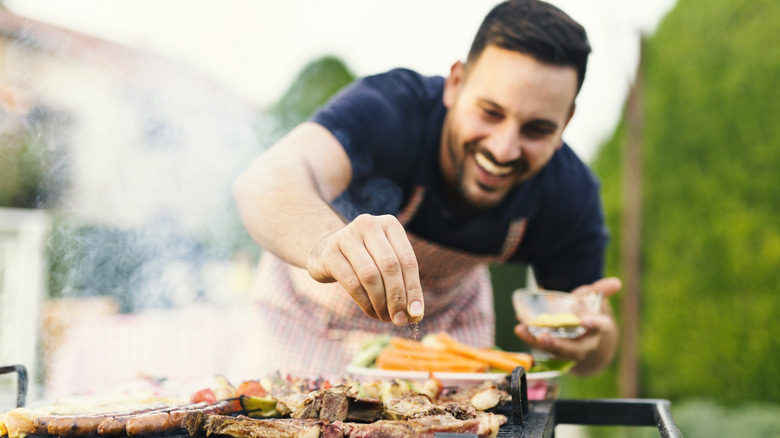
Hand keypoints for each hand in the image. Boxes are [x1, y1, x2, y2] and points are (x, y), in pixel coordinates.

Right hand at [306, 214, 424, 324]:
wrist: (325, 250)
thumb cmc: (365, 259)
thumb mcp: (385, 262)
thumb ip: (402, 282)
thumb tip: (415, 313)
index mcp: (389, 224)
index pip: (407, 260)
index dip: (413, 289)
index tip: (416, 313)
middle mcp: (369, 224)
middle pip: (390, 267)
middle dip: (397, 297)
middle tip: (399, 319)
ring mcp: (346, 236)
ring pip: (371, 276)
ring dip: (380, 302)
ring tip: (385, 317)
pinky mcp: (329, 253)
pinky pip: (352, 283)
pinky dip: (365, 302)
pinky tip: (371, 311)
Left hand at [514, 277, 620, 374]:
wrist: (583, 334)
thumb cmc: (588, 312)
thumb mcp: (594, 300)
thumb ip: (600, 290)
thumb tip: (616, 282)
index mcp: (599, 329)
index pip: (600, 327)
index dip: (593, 324)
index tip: (585, 320)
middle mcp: (585, 343)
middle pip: (574, 349)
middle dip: (559, 345)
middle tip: (544, 337)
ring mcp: (569, 350)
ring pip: (555, 351)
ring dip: (538, 343)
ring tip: (522, 330)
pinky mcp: (554, 350)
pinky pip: (542, 347)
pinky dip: (530, 338)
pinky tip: (519, 328)